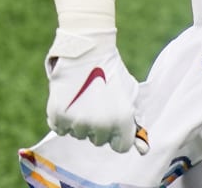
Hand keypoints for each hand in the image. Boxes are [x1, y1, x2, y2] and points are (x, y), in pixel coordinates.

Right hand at [44, 28, 148, 153]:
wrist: (87, 51)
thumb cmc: (112, 73)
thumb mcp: (130, 95)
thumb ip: (135, 123)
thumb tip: (143, 151)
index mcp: (122, 120)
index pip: (121, 147)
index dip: (118, 135)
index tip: (114, 124)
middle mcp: (101, 125)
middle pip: (98, 141)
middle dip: (99, 127)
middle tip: (98, 104)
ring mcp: (78, 122)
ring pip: (79, 135)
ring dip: (81, 122)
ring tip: (84, 98)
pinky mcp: (58, 115)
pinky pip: (60, 129)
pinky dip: (63, 119)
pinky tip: (70, 100)